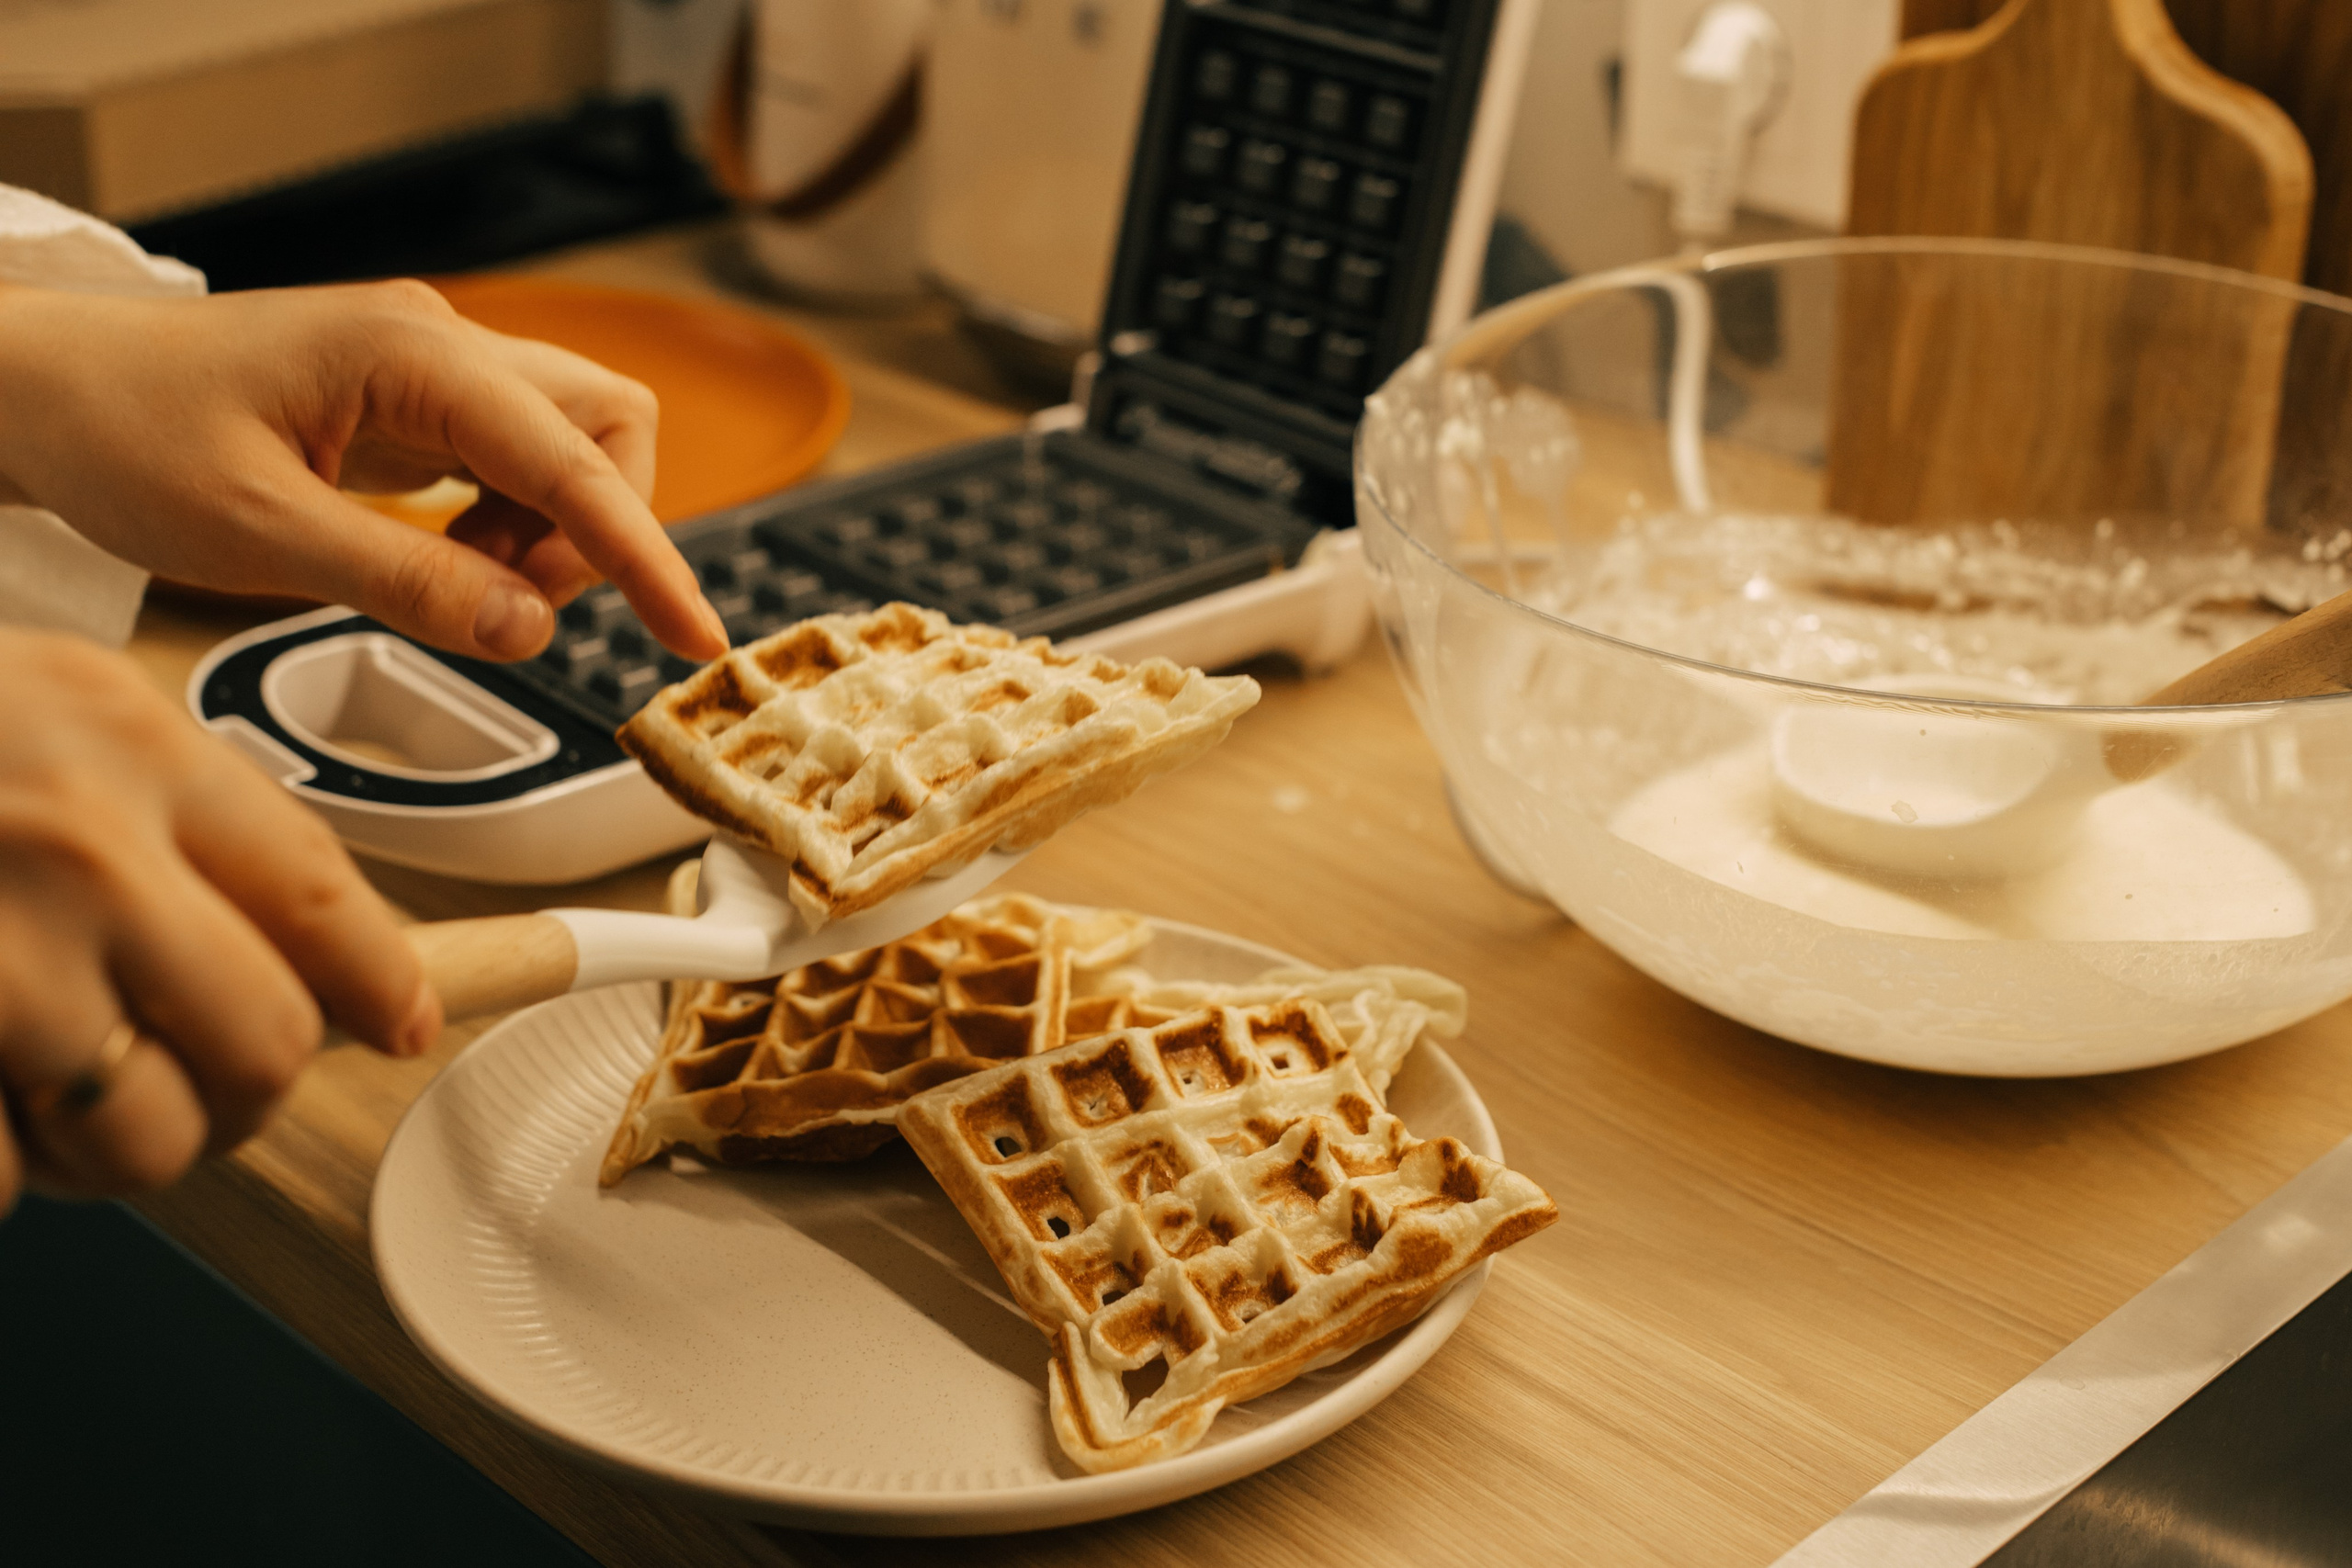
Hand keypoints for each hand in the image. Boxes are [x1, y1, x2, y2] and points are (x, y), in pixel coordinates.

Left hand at [0, 279, 726, 662]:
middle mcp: (439, 345)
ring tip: (461, 584)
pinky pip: (512, 463)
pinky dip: (508, 526)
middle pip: (605, 426)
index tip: (695, 638)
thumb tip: (530, 631)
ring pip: (569, 446)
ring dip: (550, 533)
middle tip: (515, 602)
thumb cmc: (123, 433)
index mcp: (411, 354)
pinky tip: (442, 558)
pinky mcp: (415, 402)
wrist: (41, 391)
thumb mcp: (257, 533)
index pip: (577, 459)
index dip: (645, 555)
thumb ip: (406, 581)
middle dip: (597, 528)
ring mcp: (432, 369)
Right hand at [0, 627, 433, 1214]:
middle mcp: (73, 850)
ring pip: (145, 1137)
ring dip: (119, 1148)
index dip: (383, 986)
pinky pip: (3, 1179)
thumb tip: (336, 959)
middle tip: (200, 1081)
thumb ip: (187, 817)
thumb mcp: (59, 710)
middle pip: (265, 1047)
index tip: (402, 1024)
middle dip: (245, 1091)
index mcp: (129, 749)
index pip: (324, 903)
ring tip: (62, 1092)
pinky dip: (0, 1166)